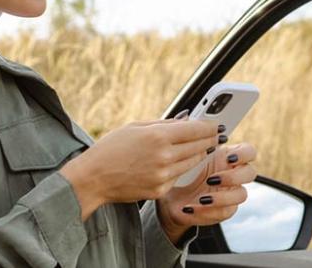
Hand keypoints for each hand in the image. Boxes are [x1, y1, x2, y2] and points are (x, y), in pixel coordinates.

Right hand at [59, 119, 220, 219]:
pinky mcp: (160, 190)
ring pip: (193, 162)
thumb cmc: (111, 148)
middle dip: (209, 139)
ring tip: (205, 146)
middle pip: (199, 146)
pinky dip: (181, 168)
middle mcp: (164, 156)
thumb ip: (163, 124)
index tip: (216, 124)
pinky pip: (179, 176)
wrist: (94, 178)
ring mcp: (163, 176)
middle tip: (217, 135)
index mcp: (157, 136)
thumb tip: (185, 120)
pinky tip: (180, 161)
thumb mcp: (135, 127)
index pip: (195, 129)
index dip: (209, 126)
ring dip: (200, 153)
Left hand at [156, 141, 257, 242]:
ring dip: (222, 197)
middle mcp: (234, 174)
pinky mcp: (224, 210)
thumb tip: (191, 126)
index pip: (249, 152)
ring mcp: (231, 193)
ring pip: (241, 195)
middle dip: (233, 177)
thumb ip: (193, 144)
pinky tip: (191, 207)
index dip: (244, 154)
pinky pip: (224, 212)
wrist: (171, 199)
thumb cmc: (181, 173)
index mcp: (227, 157)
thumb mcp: (186, 158)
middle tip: (211, 180)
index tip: (228, 158)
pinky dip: (207, 211)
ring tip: (202, 198)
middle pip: (250, 173)